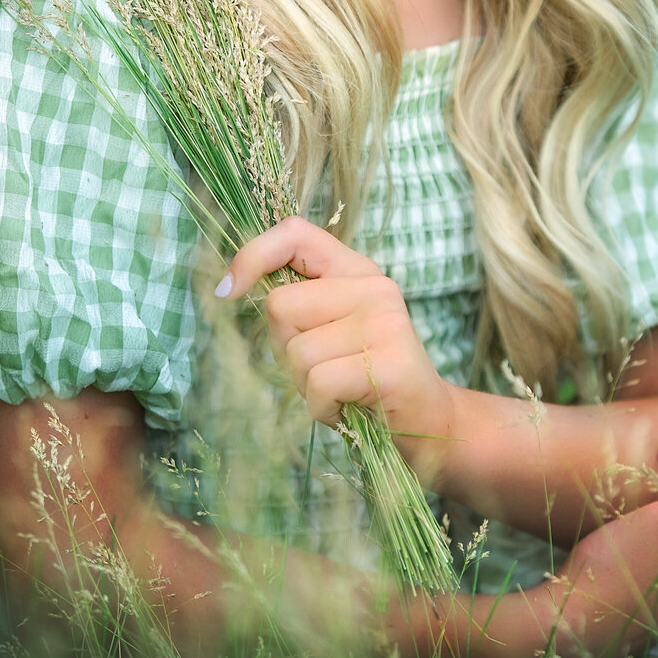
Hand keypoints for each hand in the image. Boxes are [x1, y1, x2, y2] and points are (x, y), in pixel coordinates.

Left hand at [215, 216, 459, 487]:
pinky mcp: (389, 363)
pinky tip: (348, 409)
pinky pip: (318, 382)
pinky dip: (321, 407)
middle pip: (280, 305)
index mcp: (356, 270)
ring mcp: (385, 323)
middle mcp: (374, 287)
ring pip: (297, 351)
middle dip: (285, 348)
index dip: (252, 255)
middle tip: (322, 368)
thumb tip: (231, 287)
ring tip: (340, 391)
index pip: (295, 233)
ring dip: (306, 385)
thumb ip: (297, 304)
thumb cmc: (364, 378)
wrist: (429, 424)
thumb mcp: (330, 328)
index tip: (228, 291)